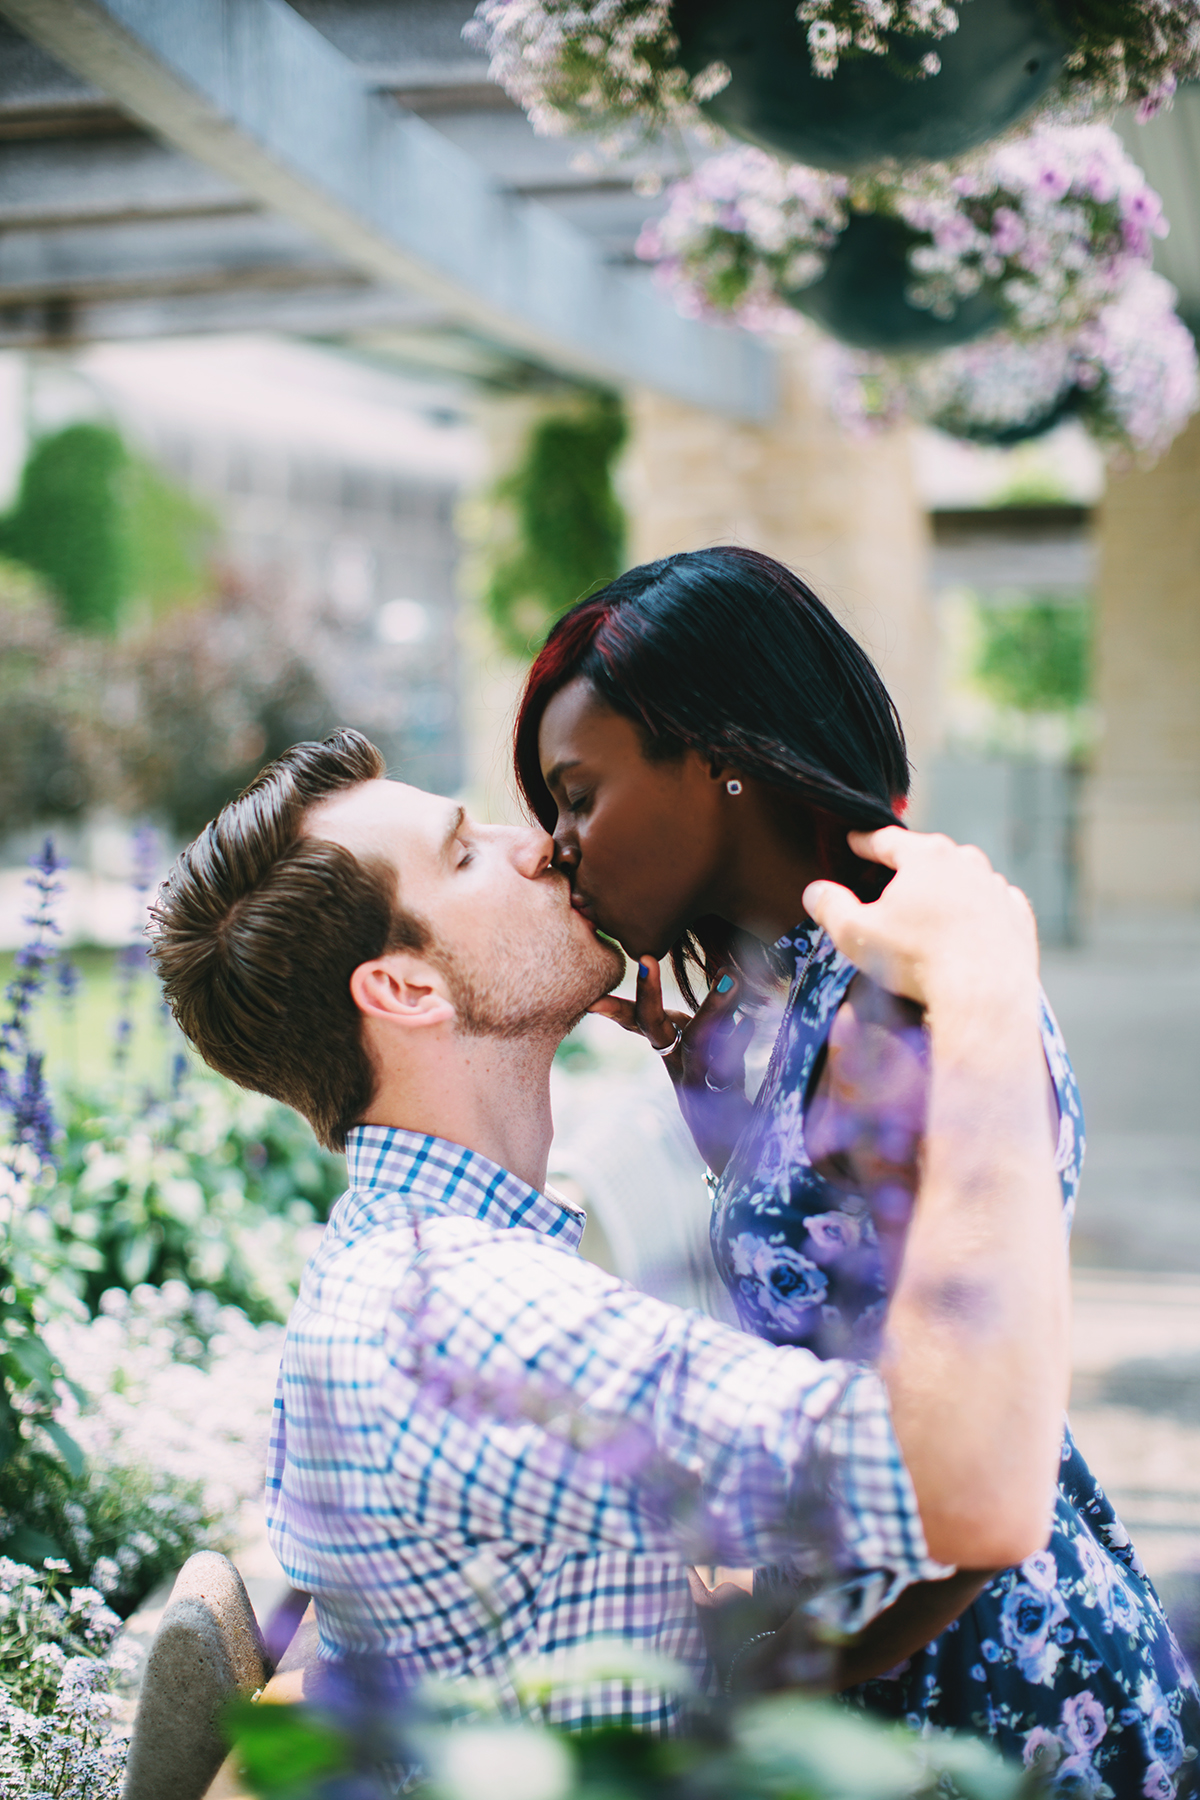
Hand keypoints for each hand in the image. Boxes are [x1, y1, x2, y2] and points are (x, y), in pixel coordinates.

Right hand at [588, 956, 756, 1174]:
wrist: (736, 1152)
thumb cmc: (721, 1092)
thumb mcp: (711, 1055)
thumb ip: (716, 1020)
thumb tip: (731, 974)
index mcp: (672, 1052)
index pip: (640, 1023)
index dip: (618, 1006)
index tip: (594, 991)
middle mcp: (678, 1067)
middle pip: (655, 1029)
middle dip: (648, 996)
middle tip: (646, 961)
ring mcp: (699, 1084)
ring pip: (696, 1043)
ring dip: (711, 1007)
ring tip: (730, 976)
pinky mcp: (724, 1100)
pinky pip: (729, 1069)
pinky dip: (737, 1044)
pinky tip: (748, 1022)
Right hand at [803, 828, 1038, 1013]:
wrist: (984, 995)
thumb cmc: (915, 960)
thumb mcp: (856, 934)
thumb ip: (831, 907)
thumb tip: (815, 891)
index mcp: (924, 856)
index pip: (886, 839)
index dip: (864, 842)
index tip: (854, 841)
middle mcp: (965, 861)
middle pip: (929, 854)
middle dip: (909, 862)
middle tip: (892, 876)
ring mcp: (996, 887)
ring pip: (964, 876)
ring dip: (946, 886)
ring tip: (930, 905)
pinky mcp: (1017, 916)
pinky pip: (992, 904)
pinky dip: (977, 910)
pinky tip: (967, 927)